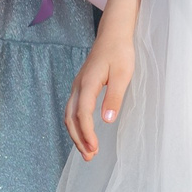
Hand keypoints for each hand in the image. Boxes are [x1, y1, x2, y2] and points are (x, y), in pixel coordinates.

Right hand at [65, 28, 135, 158]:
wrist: (113, 34)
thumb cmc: (120, 53)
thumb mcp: (123, 75)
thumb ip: (114, 97)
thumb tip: (107, 120)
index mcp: (87, 84)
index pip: (83, 114)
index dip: (87, 133)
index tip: (94, 148)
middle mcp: (77, 86)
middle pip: (71, 118)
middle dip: (78, 139)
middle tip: (89, 157)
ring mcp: (77, 86)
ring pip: (69, 115)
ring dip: (76, 134)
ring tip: (87, 151)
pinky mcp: (80, 86)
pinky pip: (72, 109)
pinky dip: (76, 124)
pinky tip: (84, 133)